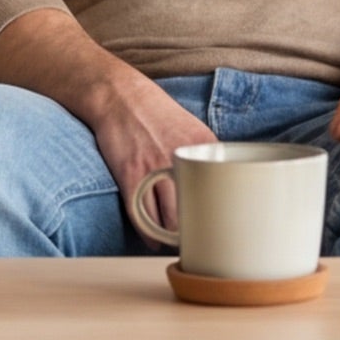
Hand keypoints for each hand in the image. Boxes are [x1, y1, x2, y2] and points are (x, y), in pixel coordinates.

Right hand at [0, 8, 214, 226]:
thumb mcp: (193, 128)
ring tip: (176, 244)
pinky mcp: (130, 176)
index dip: (219, 215)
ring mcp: (155, 169)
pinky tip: (152, 240)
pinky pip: (142, 217)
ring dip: (172, 237)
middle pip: (196, 211)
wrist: (118, 95)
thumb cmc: (155, 112)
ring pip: (170, 220)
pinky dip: (148, 234)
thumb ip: (207, 156)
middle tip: (198, 242)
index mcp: (205, 147)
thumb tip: (220, 187)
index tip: (219, 228)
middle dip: (197, 230)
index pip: (220, 192)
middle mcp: (183, 160)